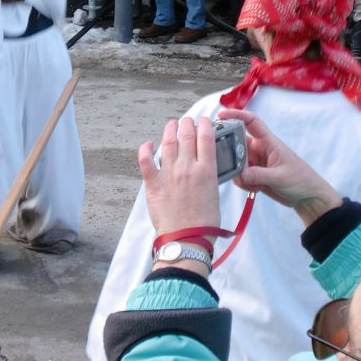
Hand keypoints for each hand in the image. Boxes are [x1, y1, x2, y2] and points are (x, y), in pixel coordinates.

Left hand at [138, 118, 220, 237]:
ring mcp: (169, 174)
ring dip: (170, 130)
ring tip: (172, 125)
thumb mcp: (215, 194)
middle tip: (187, 121)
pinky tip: (148, 143)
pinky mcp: (153, 184)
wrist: (187, 239)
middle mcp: (187, 168)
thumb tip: (204, 165)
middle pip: (187, 135)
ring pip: (168, 142)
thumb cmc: (205, 223)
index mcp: (206, 170)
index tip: (204, 120)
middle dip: (187, 124)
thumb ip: (209, 176)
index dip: (205, 124)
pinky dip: (146, 149)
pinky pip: (146, 160)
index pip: (206, 137)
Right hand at [219, 109, 341, 226]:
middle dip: (231, 153)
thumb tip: (239, 174)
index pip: (251, 122)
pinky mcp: (255, 175)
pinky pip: (240, 176)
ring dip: (238, 173)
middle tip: (229, 164)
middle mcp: (260, 150)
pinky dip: (243, 183)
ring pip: (236, 162)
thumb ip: (258, 175)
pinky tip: (255, 189)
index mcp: (268, 142)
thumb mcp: (279, 177)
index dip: (236, 115)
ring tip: (251, 184)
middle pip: (237, 143)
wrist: (307, 197)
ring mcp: (256, 163)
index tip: (221, 115)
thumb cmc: (300, 179)